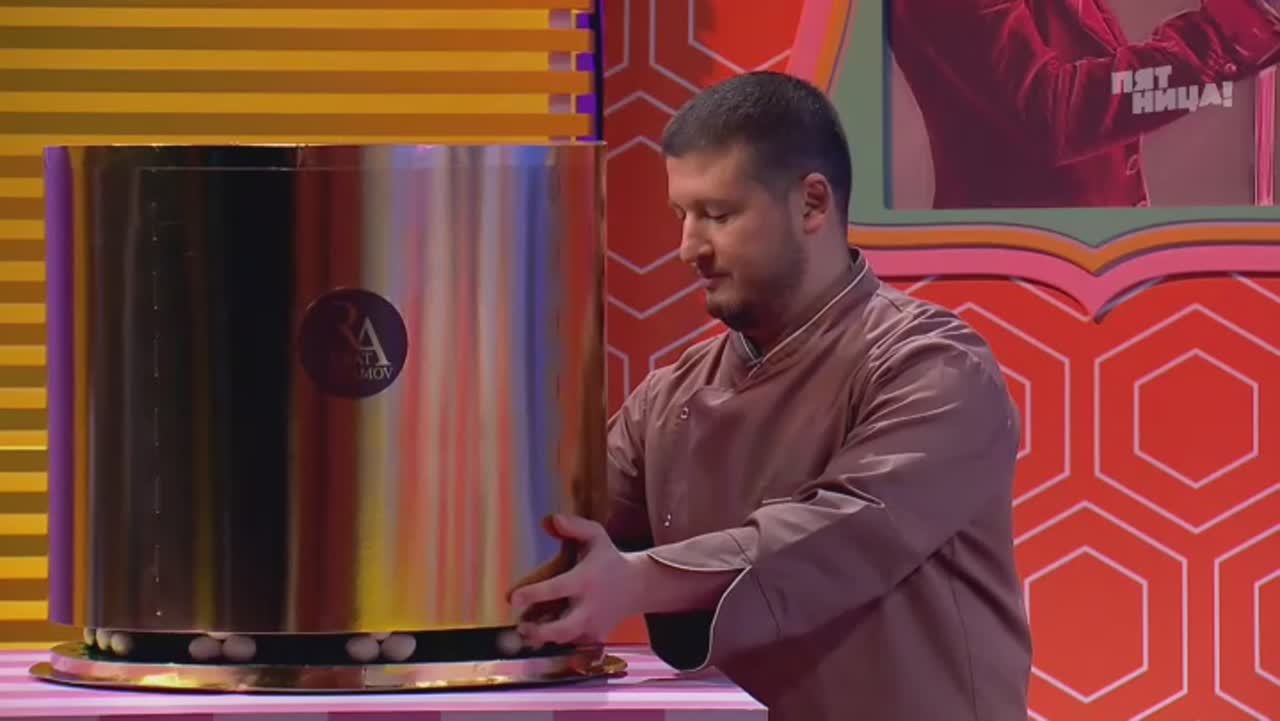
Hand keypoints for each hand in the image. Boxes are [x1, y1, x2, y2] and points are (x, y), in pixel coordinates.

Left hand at [508, 513, 644, 648]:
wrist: (637, 586)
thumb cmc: (608, 558)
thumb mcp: (596, 535)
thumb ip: (574, 526)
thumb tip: (549, 520)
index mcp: (585, 580)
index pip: (557, 589)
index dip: (533, 594)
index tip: (512, 598)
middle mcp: (589, 606)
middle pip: (563, 628)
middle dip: (539, 632)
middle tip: (520, 627)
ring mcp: (593, 625)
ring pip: (565, 640)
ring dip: (543, 639)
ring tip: (526, 631)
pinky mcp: (595, 637)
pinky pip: (572, 645)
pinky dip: (557, 643)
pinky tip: (542, 635)